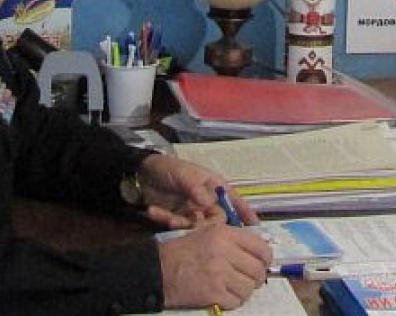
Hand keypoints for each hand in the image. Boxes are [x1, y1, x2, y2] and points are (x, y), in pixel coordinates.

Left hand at [135, 156, 258, 229]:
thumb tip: (210, 205)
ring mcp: (192, 212)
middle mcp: (206, 201)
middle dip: (207, 225)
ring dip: (182, 224)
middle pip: (217, 220)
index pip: (235, 200)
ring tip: (169, 217)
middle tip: (194, 224)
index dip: (245, 213)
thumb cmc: (168, 168)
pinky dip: (165, 221)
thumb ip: (196, 189)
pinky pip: (177, 227)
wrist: (141, 173)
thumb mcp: (183, 174)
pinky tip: (153, 211)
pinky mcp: (178, 219)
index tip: (255, 227)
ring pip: (197, 227)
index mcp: (214, 186)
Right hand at [158, 220, 271, 310]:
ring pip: (249, 288)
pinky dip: (234, 301)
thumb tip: (259, 248)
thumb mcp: (208, 233)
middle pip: (257, 270)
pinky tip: (226, 295)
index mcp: (225, 235)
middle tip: (250, 279)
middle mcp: (225, 253)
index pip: (260, 247)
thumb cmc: (184, 250)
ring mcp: (220, 275)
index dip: (266, 258)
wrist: (160, 270)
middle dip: (257, 277)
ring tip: (236, 287)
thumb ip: (233, 239)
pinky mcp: (213, 294)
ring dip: (245, 290)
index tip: (263, 262)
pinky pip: (236, 301)